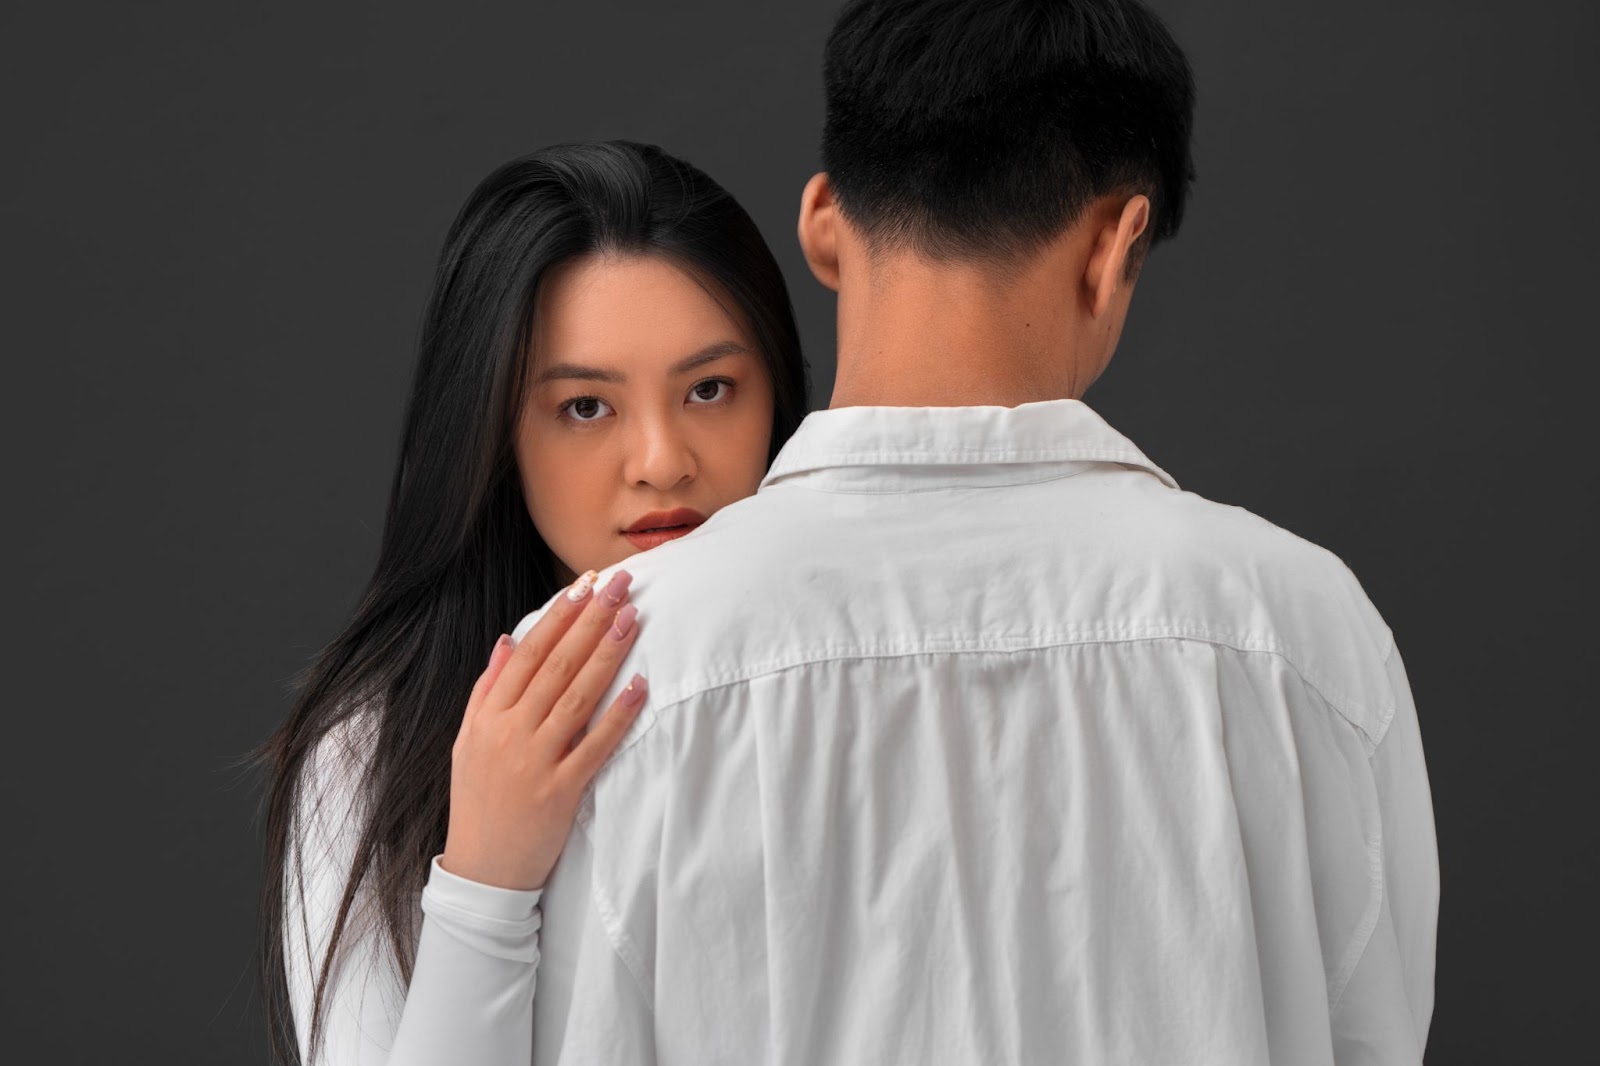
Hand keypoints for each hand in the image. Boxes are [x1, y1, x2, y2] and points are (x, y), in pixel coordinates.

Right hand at [440, 569, 646, 890]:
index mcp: (488, 717)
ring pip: (578, 697)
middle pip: (557, 666)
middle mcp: (510, 733)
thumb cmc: (478, 802)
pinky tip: (640, 685)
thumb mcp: (468, 741)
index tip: (584, 585)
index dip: (559, 616)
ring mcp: (536, 761)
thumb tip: (506, 641)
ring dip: (607, 654)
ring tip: (632, 618)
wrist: (482, 870)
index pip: (528, 654)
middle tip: (621, 585)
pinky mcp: (562, 791)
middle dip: (591, 620)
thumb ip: (487, 690)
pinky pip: (596, 745)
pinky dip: (618, 714)